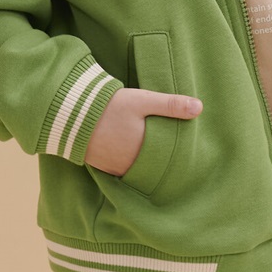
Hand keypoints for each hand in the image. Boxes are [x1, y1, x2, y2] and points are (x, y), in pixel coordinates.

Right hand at [84, 88, 202, 175]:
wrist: (72, 113)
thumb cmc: (110, 106)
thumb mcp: (142, 100)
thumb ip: (170, 104)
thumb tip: (200, 108)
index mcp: (143, 152)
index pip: (167, 161)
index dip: (178, 160)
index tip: (190, 158)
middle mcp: (130, 165)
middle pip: (152, 168)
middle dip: (162, 164)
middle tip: (176, 159)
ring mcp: (115, 168)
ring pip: (137, 171)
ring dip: (145, 165)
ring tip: (156, 157)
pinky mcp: (103, 166)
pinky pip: (122, 170)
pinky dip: (130, 165)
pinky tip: (133, 155)